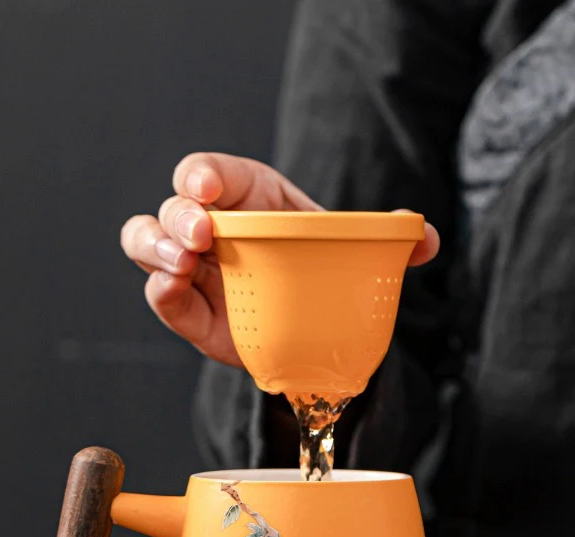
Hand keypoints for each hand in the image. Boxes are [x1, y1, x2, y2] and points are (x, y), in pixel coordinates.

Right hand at [121, 152, 439, 366]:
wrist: (308, 326)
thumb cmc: (320, 274)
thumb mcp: (350, 252)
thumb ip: (388, 243)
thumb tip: (427, 239)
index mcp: (248, 197)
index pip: (210, 172)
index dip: (201, 173)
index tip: (209, 189)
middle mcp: (212, 226)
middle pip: (173, 205)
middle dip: (179, 214)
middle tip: (203, 236)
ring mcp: (193, 266)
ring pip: (147, 240)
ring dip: (156, 247)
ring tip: (183, 264)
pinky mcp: (188, 308)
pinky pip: (159, 294)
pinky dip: (160, 291)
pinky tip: (176, 289)